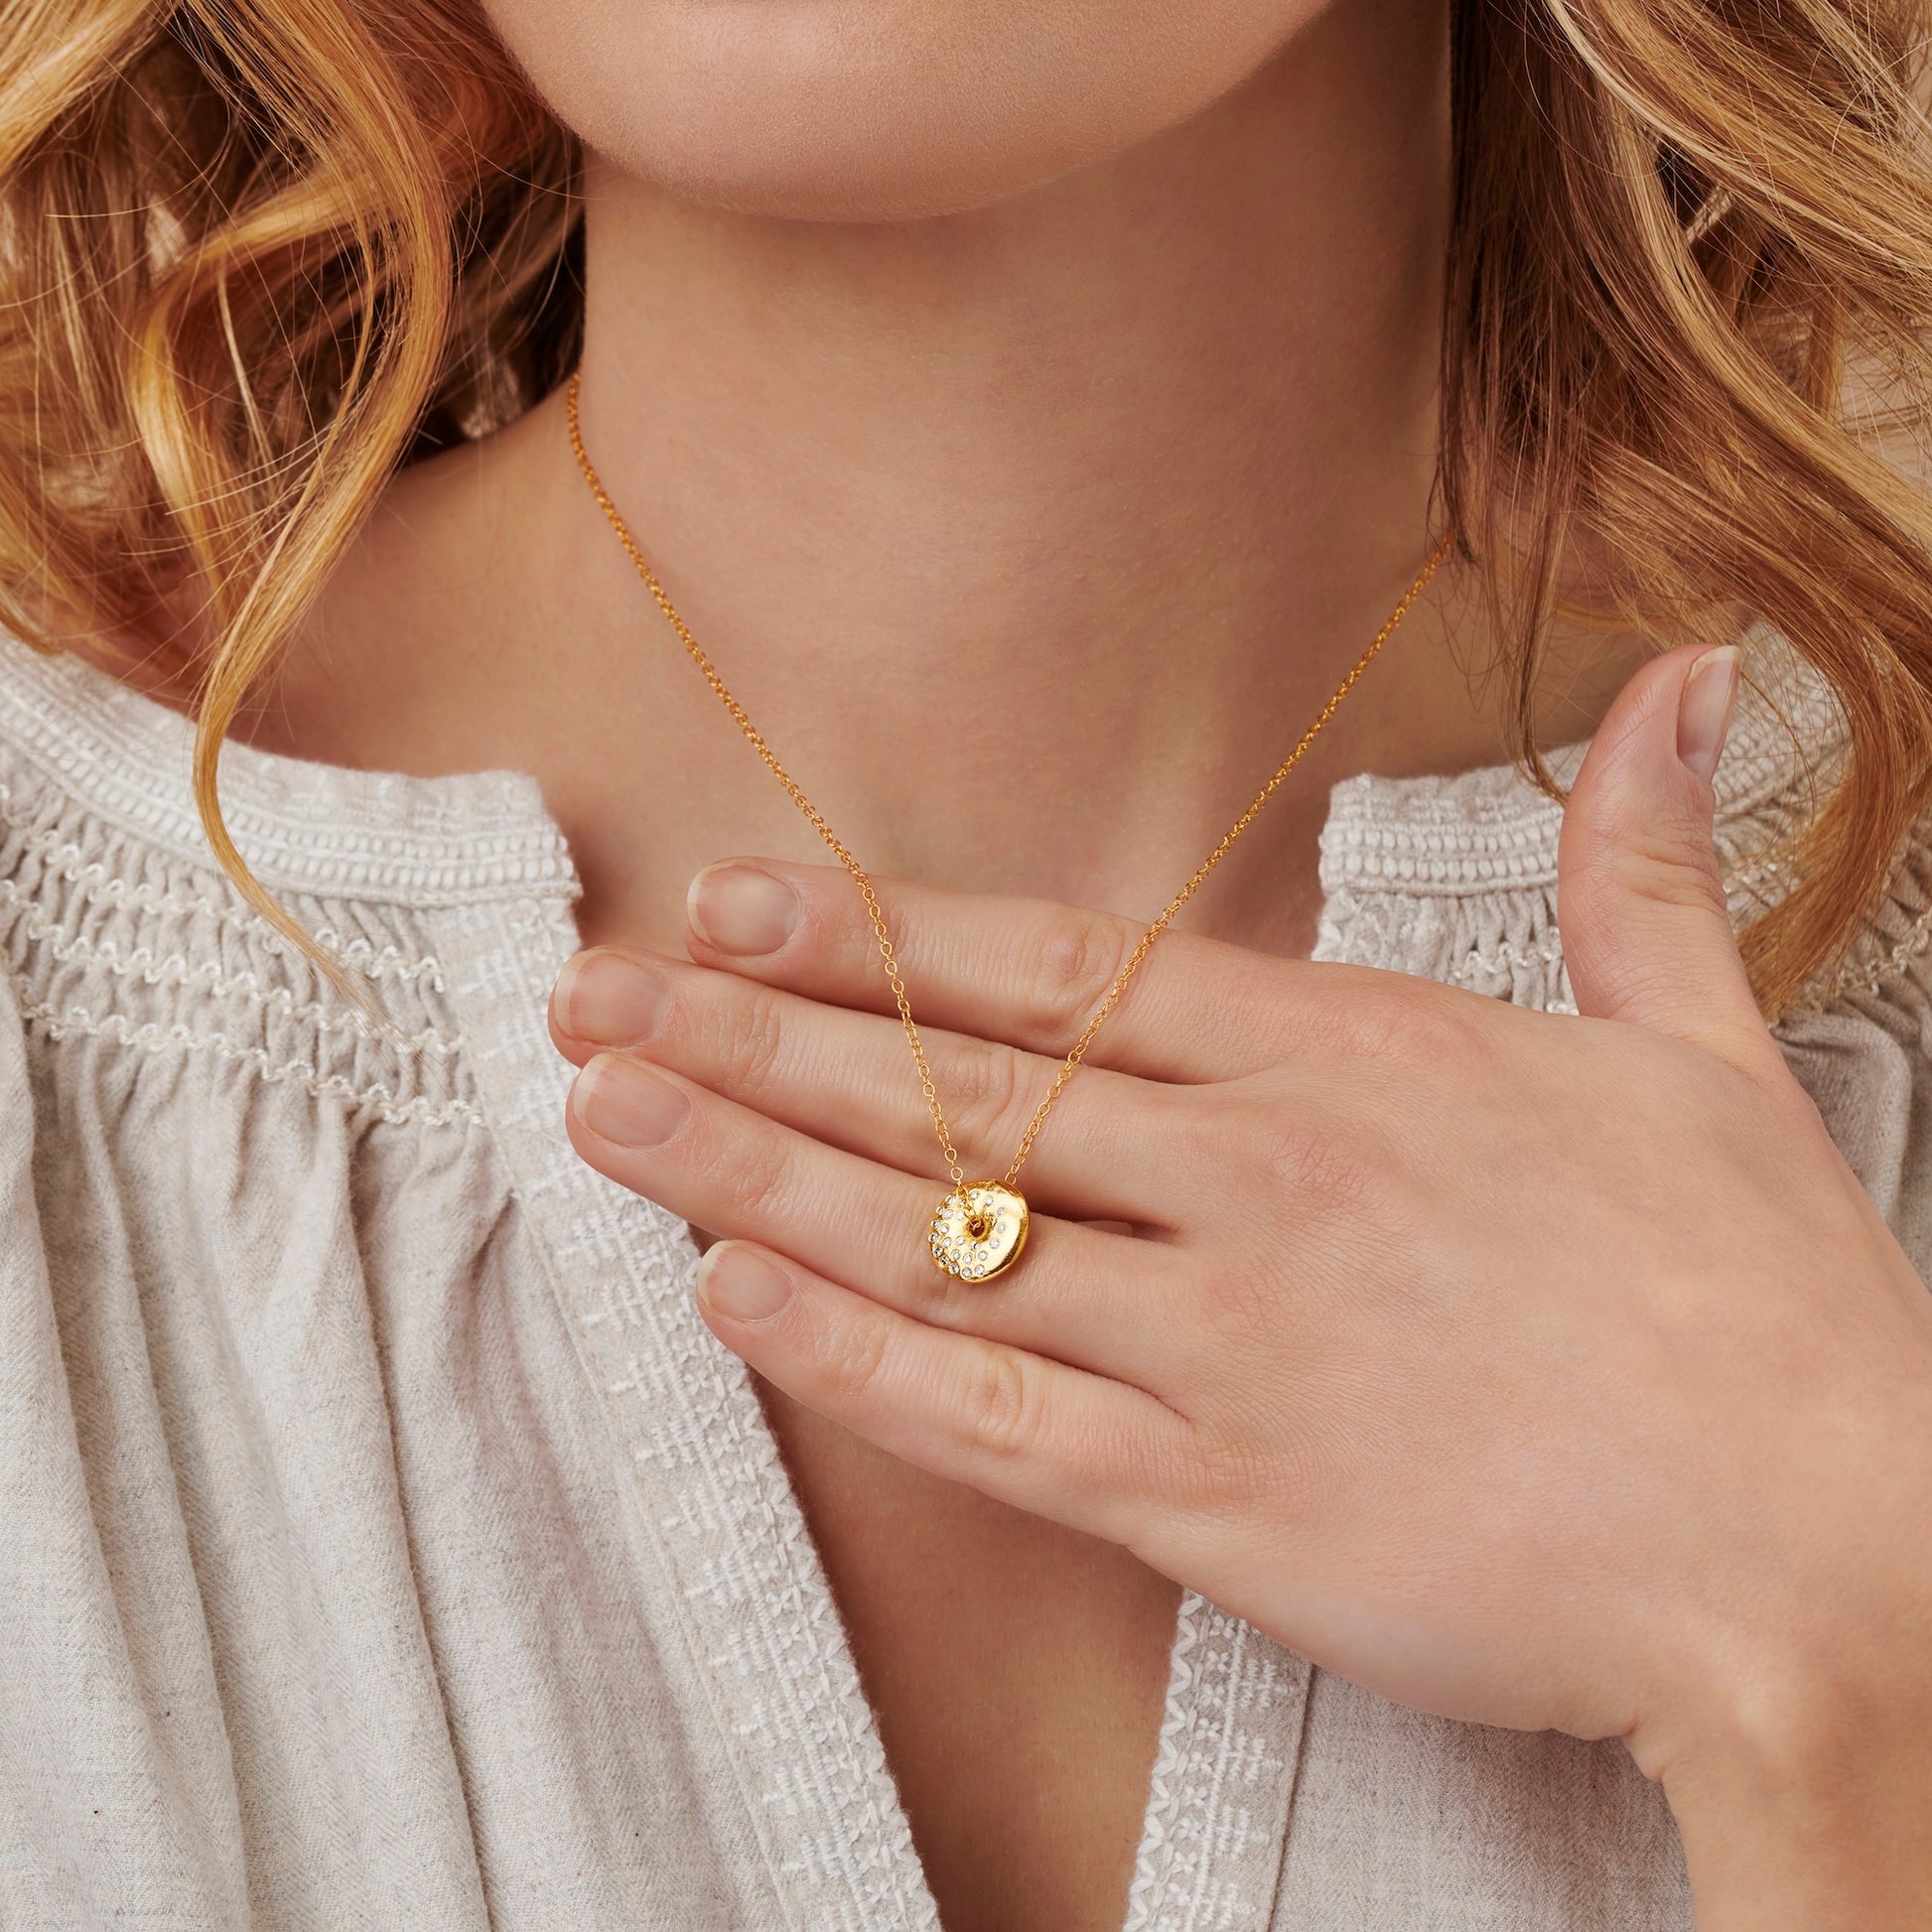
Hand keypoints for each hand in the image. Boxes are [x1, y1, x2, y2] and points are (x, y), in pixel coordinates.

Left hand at [549, 645, 1931, 1926]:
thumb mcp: (1704, 1050)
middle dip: (755, 1037)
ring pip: (942, 1240)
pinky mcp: (1222, 1506)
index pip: (1059, 971)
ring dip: (752, 1175)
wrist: (1834, 1555)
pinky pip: (995, 1420)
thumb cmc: (1764, 1313)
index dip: (877, 937)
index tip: (735, 908)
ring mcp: (1227, 1346)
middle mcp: (1260, 1182)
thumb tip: (1698, 681)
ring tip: (608, 1125)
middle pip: (958, 1089)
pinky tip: (735, 1301)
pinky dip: (852, 1360)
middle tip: (598, 1000)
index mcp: (1350, 1060)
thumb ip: (1643, 863)